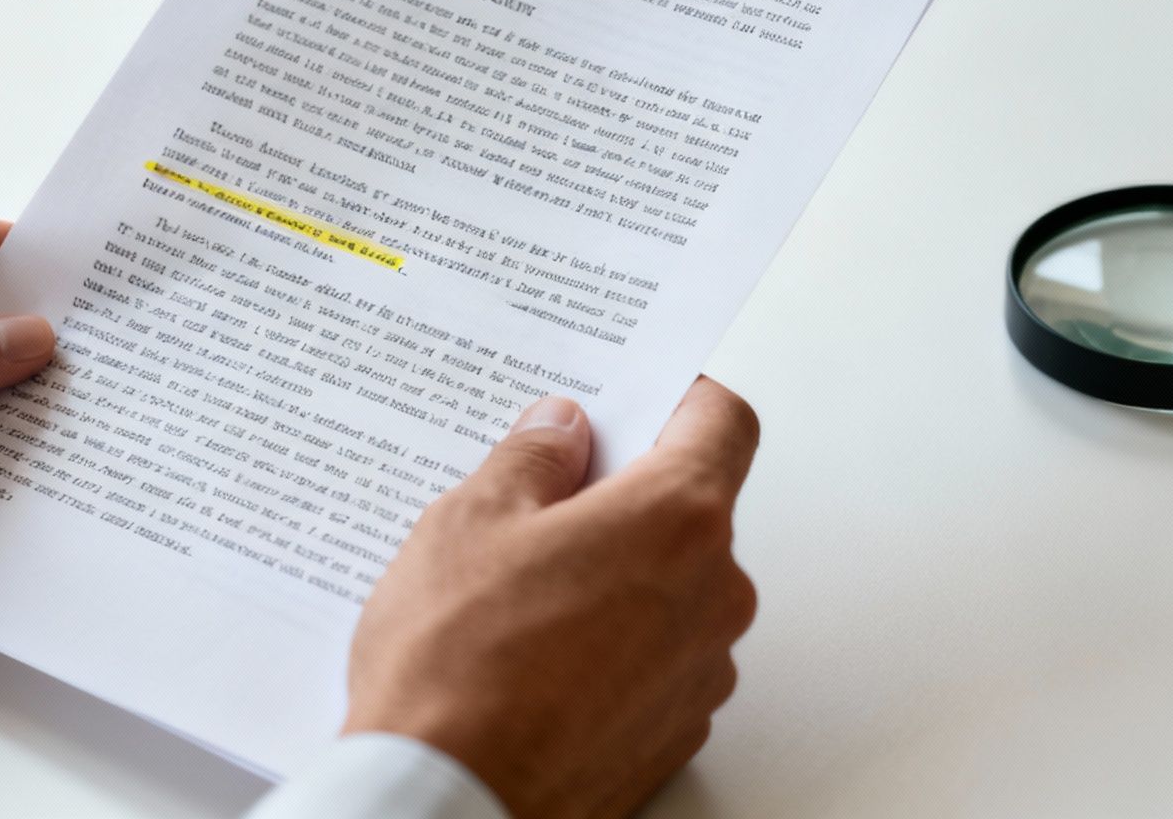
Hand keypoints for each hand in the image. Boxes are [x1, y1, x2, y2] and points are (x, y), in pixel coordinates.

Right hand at [343, 377, 759, 818]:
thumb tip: (560, 431)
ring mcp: (702, 671)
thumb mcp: (469, 522)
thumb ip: (531, 460)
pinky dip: (614, 645)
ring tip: (520, 595)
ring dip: (619, 576)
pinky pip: (658, 659)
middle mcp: (713, 594)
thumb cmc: (456, 670)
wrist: (449, 806)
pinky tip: (537, 656)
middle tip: (541, 501)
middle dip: (625, 496)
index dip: (683, 397)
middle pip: (692, 509)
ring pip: (673, 589)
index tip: (647, 394)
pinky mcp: (676, 732)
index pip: (723, 423)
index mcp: (676, 519)